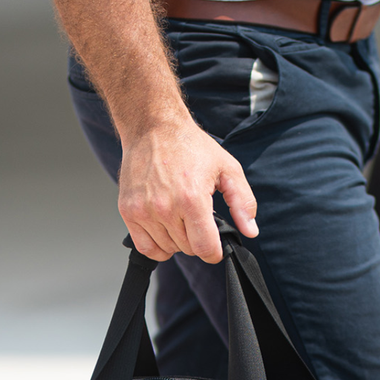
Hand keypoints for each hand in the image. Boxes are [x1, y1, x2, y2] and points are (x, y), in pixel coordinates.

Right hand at [117, 113, 258, 263]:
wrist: (151, 126)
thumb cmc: (189, 145)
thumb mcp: (227, 168)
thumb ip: (243, 202)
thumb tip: (251, 231)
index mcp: (192, 199)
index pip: (205, 249)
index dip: (215, 252)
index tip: (215, 245)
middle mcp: (165, 208)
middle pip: (188, 250)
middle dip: (197, 240)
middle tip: (196, 218)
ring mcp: (144, 211)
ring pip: (168, 249)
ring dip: (177, 241)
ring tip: (179, 216)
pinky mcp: (129, 211)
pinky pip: (146, 248)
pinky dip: (157, 246)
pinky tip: (165, 230)